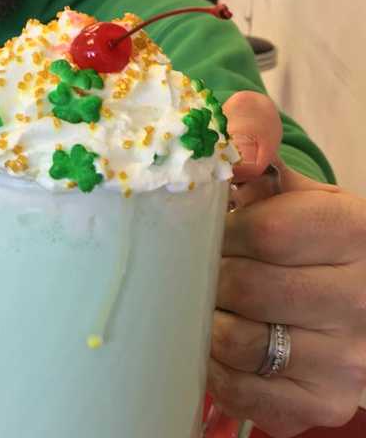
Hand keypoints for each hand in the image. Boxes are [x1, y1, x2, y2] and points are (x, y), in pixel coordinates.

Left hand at [207, 91, 365, 435]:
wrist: (343, 283)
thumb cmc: (301, 227)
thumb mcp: (285, 178)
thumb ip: (252, 135)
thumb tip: (233, 153)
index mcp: (355, 230)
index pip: (263, 233)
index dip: (217, 232)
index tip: (202, 231)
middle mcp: (363, 298)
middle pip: (245, 287)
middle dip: (203, 274)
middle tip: (190, 266)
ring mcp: (349, 360)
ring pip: (238, 342)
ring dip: (202, 319)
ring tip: (200, 300)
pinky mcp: (326, 403)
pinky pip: (247, 393)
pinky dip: (214, 368)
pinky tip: (213, 342)